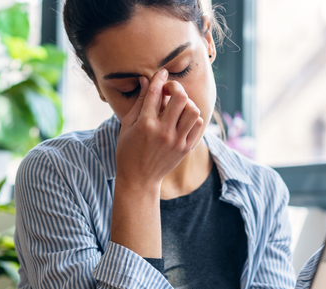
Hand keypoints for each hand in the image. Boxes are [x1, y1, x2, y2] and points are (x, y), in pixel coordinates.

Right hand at [115, 69, 203, 189]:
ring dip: (186, 102)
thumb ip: (139, 101)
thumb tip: (146, 79)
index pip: (156, 92)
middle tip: (170, 90)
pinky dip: (192, 116)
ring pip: (193, 110)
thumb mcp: (128, 125)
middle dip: (175, 87)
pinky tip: (182, 118)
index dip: (160, 78)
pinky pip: (198, 124)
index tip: (162, 73)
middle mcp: (163, 131)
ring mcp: (176, 140)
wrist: (139, 178)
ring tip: (177, 105)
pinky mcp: (185, 148)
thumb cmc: (128, 150)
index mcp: (145, 124)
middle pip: (180, 97)